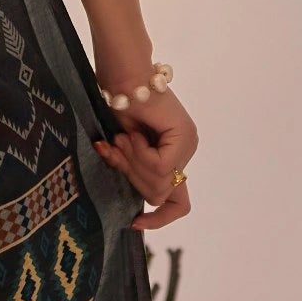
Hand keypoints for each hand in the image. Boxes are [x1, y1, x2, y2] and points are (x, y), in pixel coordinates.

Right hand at [91, 84, 196, 230]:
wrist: (122, 77)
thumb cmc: (118, 107)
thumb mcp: (124, 151)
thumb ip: (133, 172)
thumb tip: (139, 206)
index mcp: (174, 157)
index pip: (177, 204)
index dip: (159, 220)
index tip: (135, 223)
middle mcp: (186, 151)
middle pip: (158, 194)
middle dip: (130, 176)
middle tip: (113, 149)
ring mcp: (188, 144)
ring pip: (159, 184)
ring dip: (132, 163)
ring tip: (122, 137)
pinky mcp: (184, 137)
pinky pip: (160, 167)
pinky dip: (139, 154)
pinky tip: (132, 134)